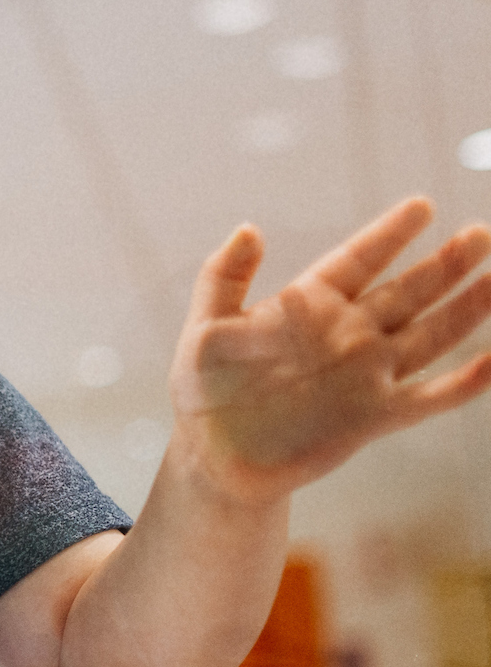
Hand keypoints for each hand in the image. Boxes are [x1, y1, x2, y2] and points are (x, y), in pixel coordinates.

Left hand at [169, 197, 490, 505]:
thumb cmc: (203, 392)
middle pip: (407, 291)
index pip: (357, 260)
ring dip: (467, 309)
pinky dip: (466, 382)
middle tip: (482, 234)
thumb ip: (223, 278)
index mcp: (308, 305)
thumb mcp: (203, 329)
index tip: (422, 207)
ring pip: (430, 334)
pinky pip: (430, 397)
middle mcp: (346, 334)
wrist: (213, 458)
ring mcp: (365, 374)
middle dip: (446, 264)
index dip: (389, 235)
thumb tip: (249, 230)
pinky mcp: (374, 417)